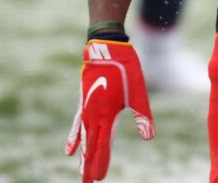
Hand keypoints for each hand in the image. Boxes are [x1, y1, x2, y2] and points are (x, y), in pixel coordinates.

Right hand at [65, 40, 154, 181]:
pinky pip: (77, 125)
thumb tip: (148, 138)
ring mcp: (86, 109)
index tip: (99, 178)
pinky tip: (69, 151)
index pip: (102, 145)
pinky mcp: (83, 103)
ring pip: (83, 138)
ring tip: (81, 172)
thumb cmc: (126, 69)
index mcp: (106, 114)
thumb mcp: (139, 92)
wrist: (107, 48)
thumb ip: (142, 116)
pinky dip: (74, 138)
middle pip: (90, 146)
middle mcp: (93, 115)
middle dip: (89, 165)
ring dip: (83, 156)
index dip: (101, 162)